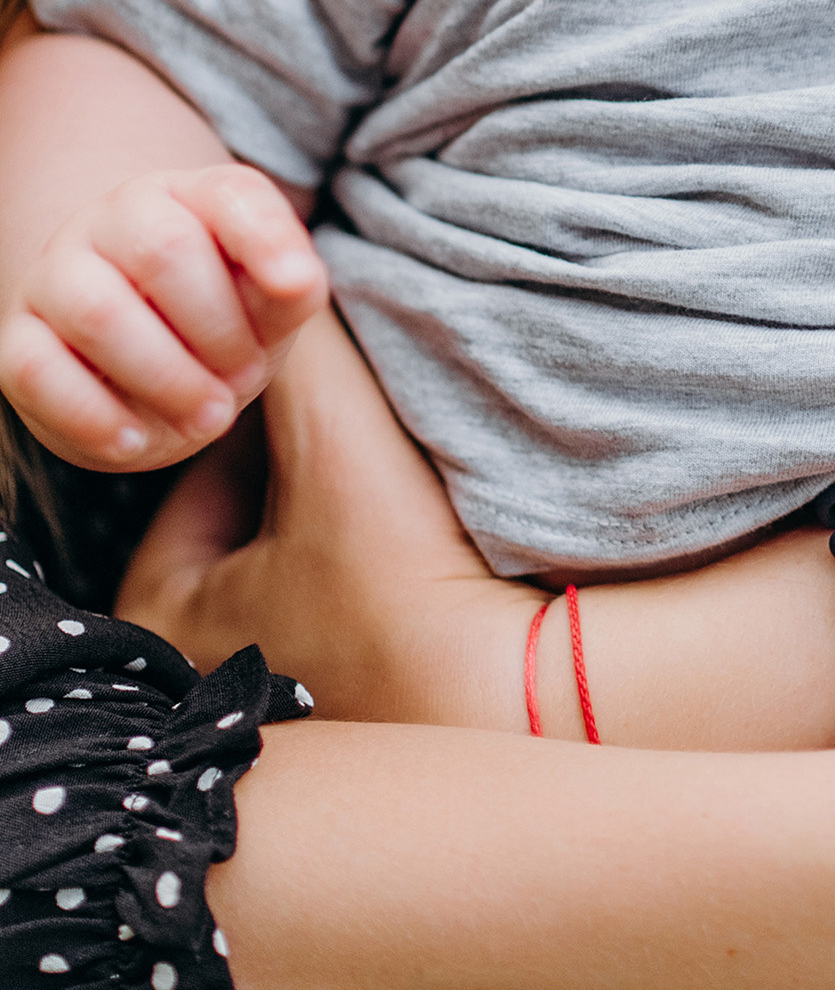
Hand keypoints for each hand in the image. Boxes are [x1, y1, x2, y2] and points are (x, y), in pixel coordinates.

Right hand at [0, 163, 327, 467]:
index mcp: (189, 196)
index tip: (296, 286)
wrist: (141, 375)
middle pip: (164, 250)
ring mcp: (56, 275)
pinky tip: (137, 439)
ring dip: (168, 378)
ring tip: (211, 416)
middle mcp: (114, 220)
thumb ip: (290, 288)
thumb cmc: (217, 327)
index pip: (230, 193)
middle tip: (246, 377)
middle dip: (218, 327)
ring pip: (100, 311)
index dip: (267, 237)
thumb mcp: (267, 308)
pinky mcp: (17, 340)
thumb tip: (298, 279)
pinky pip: (37, 371)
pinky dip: (94, 416)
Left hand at [116, 306, 525, 726]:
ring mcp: (272, 700)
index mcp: (158, 617)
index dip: (274, 415)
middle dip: (309, 463)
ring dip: (346, 508)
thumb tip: (284, 279)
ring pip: (300, 553)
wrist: (522, 698)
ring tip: (406, 476)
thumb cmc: (402, 581)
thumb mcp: (336, 433)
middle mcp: (197, 674)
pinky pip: (342, 602)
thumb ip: (299, 349)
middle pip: (249, 515)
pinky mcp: (343, 709)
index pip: (199, 473)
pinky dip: (377, 562)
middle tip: (373, 429)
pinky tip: (427, 536)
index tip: (333, 395)